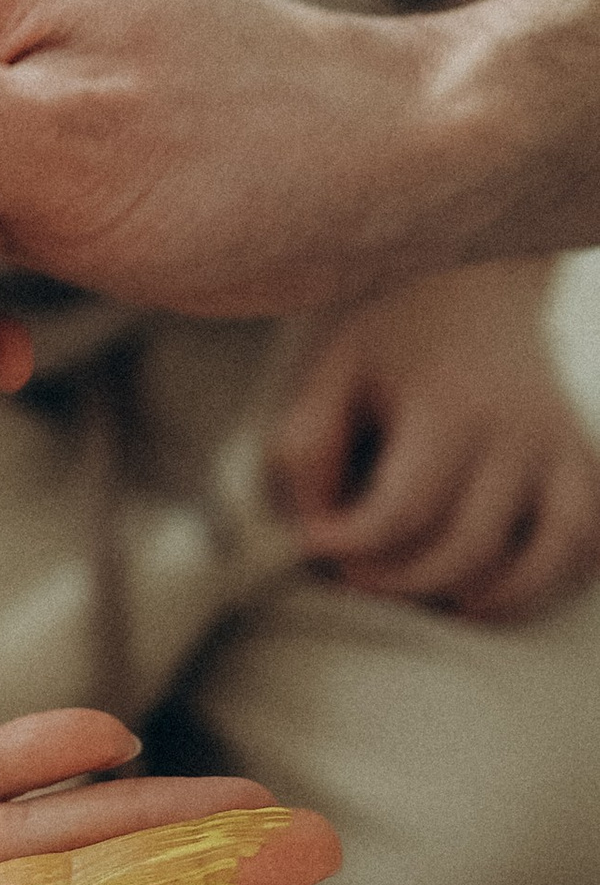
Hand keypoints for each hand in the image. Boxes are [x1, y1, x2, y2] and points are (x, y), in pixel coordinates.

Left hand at [269, 261, 599, 618]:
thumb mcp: (333, 374)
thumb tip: (319, 528)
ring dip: (494, 598)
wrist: (478, 281)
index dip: (349, 545)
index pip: (402, 512)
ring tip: (441, 602)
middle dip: (402, 582)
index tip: (314, 542)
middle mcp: (519, 433)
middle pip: (468, 547)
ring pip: (553, 553)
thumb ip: (312, 451)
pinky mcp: (586, 461)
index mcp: (451, 408)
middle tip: (357, 577)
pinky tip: (503, 586)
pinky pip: (592, 538)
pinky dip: (559, 576)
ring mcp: (564, 448)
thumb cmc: (395, 336)